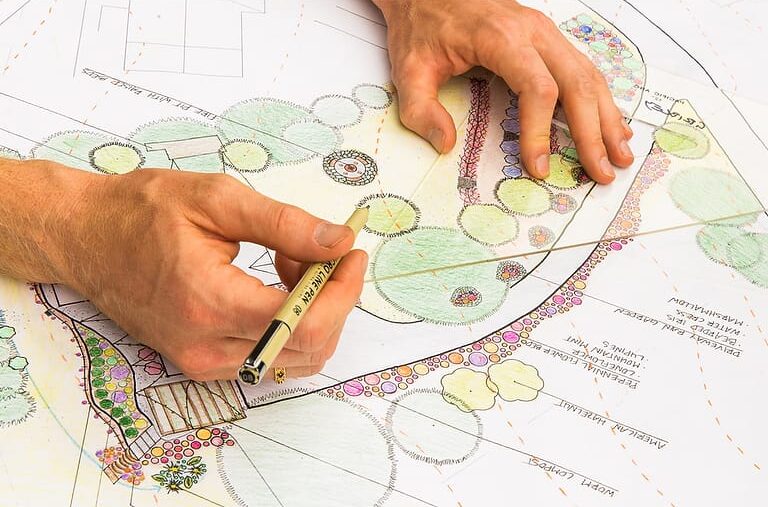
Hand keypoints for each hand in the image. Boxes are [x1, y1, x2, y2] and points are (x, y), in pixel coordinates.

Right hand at [57, 167, 366, 380]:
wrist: (84, 238)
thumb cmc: (140, 211)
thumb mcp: (217, 200)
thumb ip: (285, 224)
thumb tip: (338, 242)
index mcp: (209, 303)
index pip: (304, 322)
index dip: (343, 291)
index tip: (352, 254)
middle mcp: (207, 347)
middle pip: (308, 347)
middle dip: (332, 299)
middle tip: (324, 252)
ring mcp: (202, 363)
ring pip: (294, 357)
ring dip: (311, 310)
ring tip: (290, 261)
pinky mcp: (201, 364)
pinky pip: (269, 356)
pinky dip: (288, 323)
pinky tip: (273, 283)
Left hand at [374, 0, 633, 182]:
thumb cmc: (423, 26)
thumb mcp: (408, 68)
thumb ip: (420, 109)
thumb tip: (445, 143)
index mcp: (501, 38)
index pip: (537, 89)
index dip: (541, 132)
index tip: (539, 167)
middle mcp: (533, 32)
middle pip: (577, 84)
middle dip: (592, 132)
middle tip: (603, 172)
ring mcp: (545, 33)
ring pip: (589, 76)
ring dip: (607, 118)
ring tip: (619, 155)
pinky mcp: (548, 39)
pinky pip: (582, 69)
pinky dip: (600, 100)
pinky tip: (610, 126)